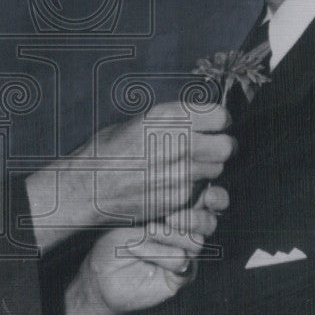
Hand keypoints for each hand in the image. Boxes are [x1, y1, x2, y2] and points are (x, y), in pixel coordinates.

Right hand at [26, 102, 234, 250]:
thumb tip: (200, 119)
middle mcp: (180, 143)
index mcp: (168, 117)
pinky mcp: (179, 198)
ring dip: (208, 167)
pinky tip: (174, 182)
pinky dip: (194, 186)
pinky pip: (201, 189)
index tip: (212, 125)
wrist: (88, 187)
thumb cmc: (108, 150)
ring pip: (217, 169)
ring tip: (186, 165)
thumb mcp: (139, 121)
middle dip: (220, 145)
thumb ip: (173, 120)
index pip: (220, 116)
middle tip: (208, 147)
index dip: (217, 121)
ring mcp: (181, 174)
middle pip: (226, 145)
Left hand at [63, 192, 225, 314]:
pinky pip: (180, 263)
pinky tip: (137, 248)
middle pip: (210, 222)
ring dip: (169, 235)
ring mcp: (185, 255)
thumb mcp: (134, 209)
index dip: (215, 197)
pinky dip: (159, 254)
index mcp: (181, 209)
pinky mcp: (178, 277)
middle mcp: (186, 232)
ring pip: (196, 242)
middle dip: (198, 217)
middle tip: (173, 217)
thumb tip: (179, 185)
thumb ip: (159, 199)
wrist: (98, 270)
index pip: (210, 200)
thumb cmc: (113, 232)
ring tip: (147, 231)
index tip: (207, 194)